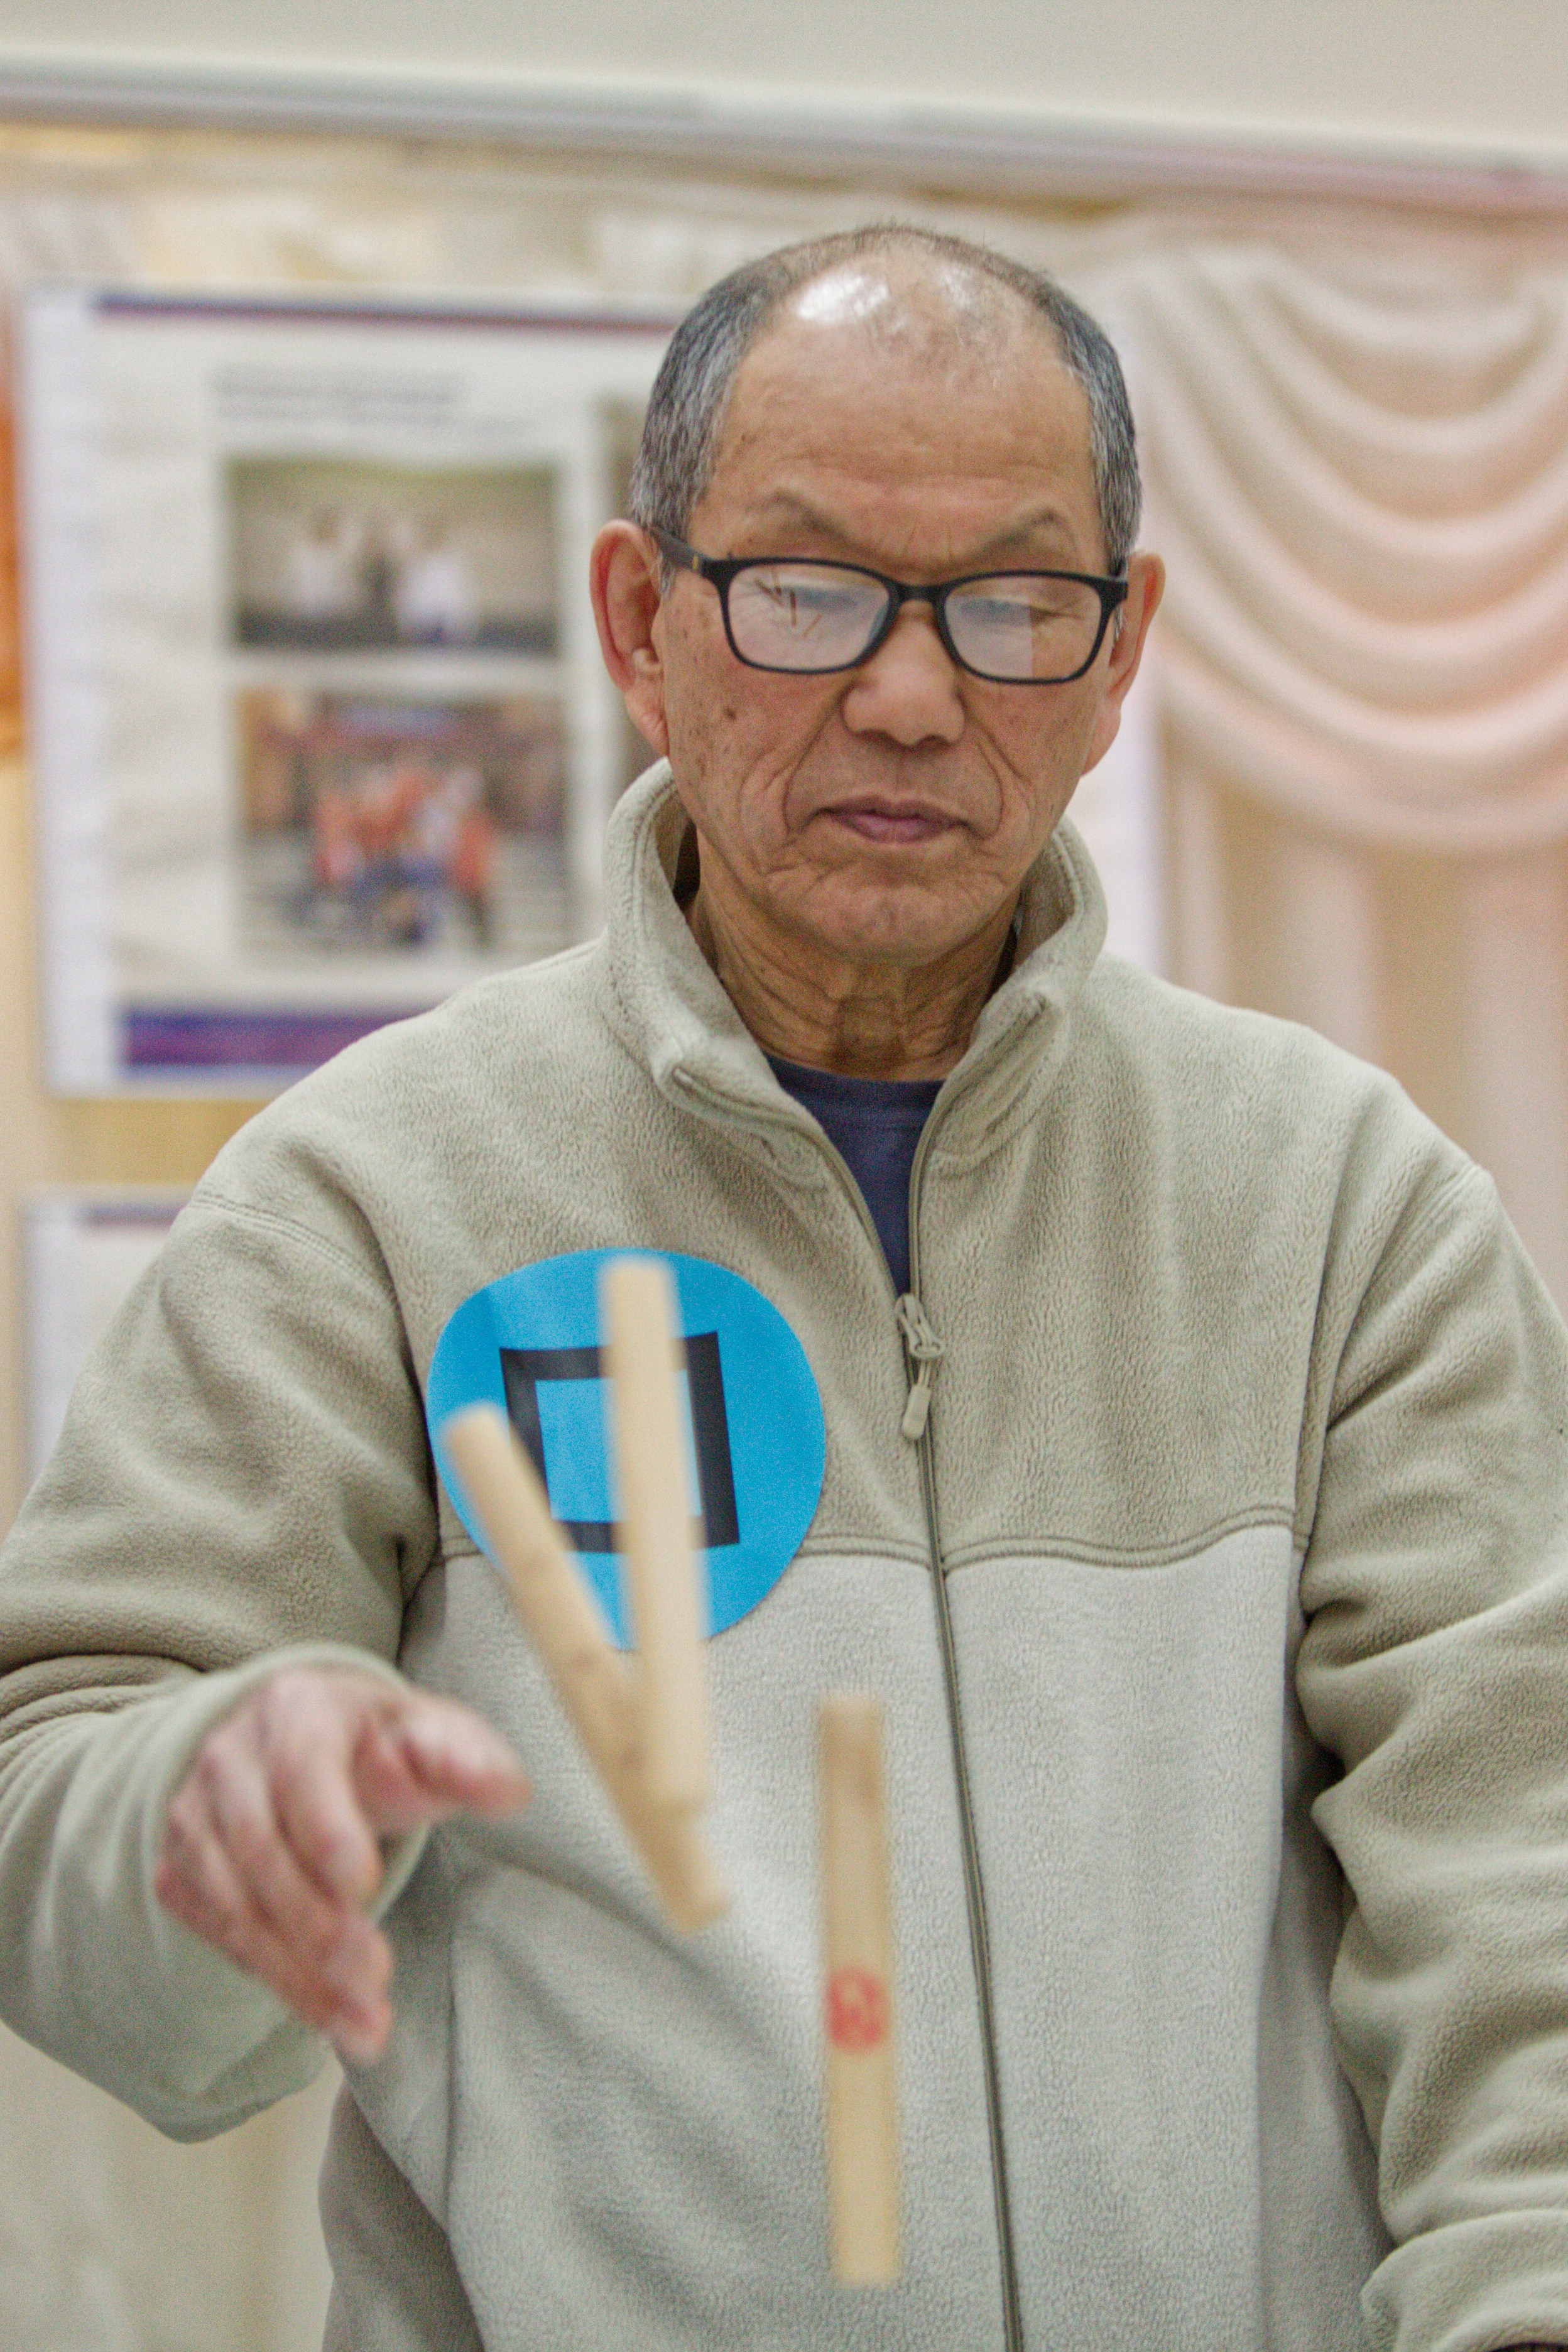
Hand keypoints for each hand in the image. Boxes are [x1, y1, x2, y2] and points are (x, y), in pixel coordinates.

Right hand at [155, 1666, 528, 2063]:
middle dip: (315, 1921)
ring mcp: (195, 1816)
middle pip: (260, 1847)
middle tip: (373, 1974)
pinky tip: (333, 2020)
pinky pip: (223, 1937)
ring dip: (298, 1970)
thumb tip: (510, 1791)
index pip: (301, 1768)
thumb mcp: (431, 1734)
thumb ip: (469, 1760)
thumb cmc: (380, 1745)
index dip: (326, 1829)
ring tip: (366, 2020)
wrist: (302, 1746)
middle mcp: (230, 1758)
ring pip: (234, 1904)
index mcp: (298, 1709)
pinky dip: (278, 1984)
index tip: (363, 1886)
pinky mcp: (182, 1871)